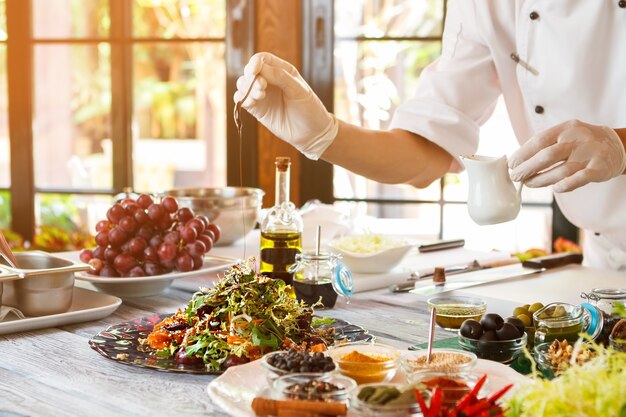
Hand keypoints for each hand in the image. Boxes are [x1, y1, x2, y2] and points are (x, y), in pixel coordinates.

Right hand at [234, 52, 337, 159]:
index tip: (254, 71)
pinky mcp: (257, 109)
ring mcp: (262, 95)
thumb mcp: (298, 89)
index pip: (262, 59)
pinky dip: (242, 99)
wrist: (311, 132)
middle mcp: (269, 80)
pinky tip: (252, 103)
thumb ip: (280, 77)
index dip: (255, 63)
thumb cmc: (309, 108)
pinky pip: (241, 100)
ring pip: (243, 84)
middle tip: (262, 88)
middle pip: (249, 71)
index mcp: (282, 70)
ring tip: (260, 96)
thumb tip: (259, 69)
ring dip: (246, 88)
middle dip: (251, 77)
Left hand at [509, 120, 625, 191]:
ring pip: (561, 170)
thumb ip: (546, 145)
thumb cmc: (582, 143)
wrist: (617, 145)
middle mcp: (578, 139)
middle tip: (516, 177)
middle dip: (527, 168)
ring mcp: (590, 153)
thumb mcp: (565, 135)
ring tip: (529, 184)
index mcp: (566, 128)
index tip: (511, 164)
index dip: (522, 154)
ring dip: (541, 180)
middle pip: (547, 156)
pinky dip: (566, 185)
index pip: (539, 140)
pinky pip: (580, 178)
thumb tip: (518, 161)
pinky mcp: (600, 168)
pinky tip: (556, 188)